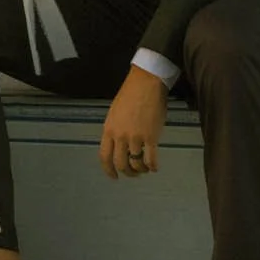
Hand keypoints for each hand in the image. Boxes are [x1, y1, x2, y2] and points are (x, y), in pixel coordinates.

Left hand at [100, 64, 166, 178]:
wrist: (146, 82)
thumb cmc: (131, 93)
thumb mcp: (115, 112)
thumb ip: (115, 130)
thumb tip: (119, 145)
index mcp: (109, 129)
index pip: (104, 156)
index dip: (108, 170)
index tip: (114, 176)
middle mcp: (120, 136)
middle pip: (120, 164)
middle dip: (128, 173)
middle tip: (134, 173)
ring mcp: (135, 137)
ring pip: (136, 164)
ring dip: (141, 170)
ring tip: (145, 168)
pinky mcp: (151, 137)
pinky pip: (151, 159)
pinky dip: (152, 166)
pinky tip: (154, 167)